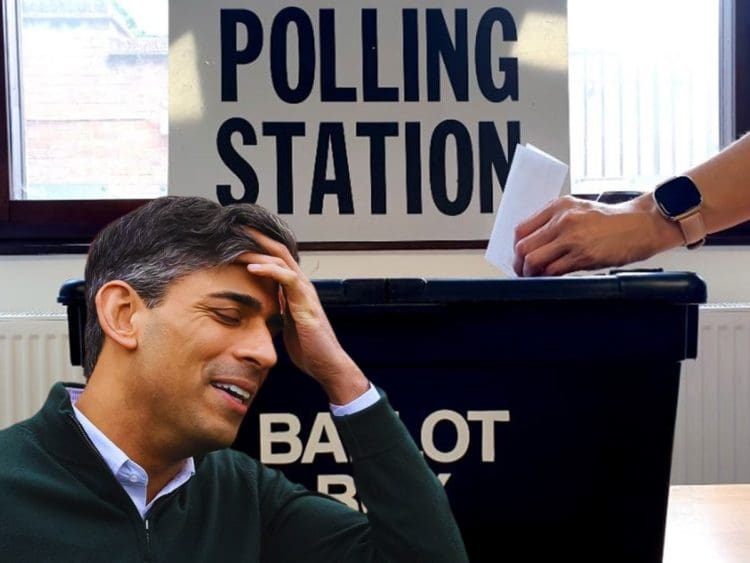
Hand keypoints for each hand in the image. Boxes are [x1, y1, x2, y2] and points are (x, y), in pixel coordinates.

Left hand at [240, 230, 368, 403]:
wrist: (326, 364)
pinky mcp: (305, 303)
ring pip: (281, 260)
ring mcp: (305, 292)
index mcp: (296, 288)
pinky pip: (288, 278)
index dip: (258, 245)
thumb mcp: (286, 323)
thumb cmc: (308, 347)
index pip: (276, 258)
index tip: (236, 237)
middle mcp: (302, 285)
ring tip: (236, 245)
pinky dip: (269, 271)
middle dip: (256, 238)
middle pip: (279, 251)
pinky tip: (251, 268)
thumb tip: (259, 306)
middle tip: (234, 227)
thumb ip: (277, 309)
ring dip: (257, 252)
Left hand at [512, 195, 680, 275]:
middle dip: (519, 263)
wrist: (640, 225)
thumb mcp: (578, 209)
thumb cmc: (611, 220)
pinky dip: (547, 277)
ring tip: (534, 277)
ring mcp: (572, 238)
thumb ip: (554, 221)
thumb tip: (533, 242)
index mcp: (558, 206)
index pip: (521, 229)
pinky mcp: (582, 256)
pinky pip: (553, 271)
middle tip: (522, 271)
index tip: (519, 255)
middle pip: (523, 247)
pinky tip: (550, 278)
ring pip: (534, 260)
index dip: (516, 246)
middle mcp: (562, 220)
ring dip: (530, 273)